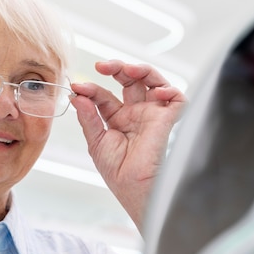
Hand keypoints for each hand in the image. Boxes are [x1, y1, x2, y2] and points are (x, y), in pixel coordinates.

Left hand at [71, 60, 185, 226]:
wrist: (134, 188)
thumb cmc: (117, 172)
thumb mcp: (96, 142)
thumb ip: (88, 117)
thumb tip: (77, 96)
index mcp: (117, 119)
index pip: (104, 95)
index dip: (91, 88)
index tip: (77, 87)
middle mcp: (136, 114)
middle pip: (130, 81)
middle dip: (117, 68)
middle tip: (102, 66)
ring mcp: (152, 115)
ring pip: (152, 81)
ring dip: (140, 70)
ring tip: (127, 69)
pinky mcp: (168, 120)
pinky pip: (177, 98)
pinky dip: (169, 89)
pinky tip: (156, 91)